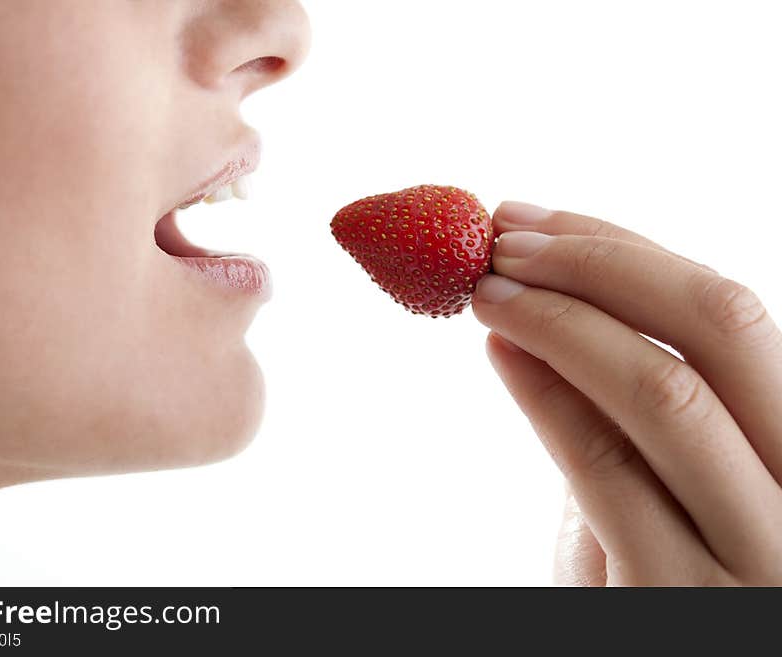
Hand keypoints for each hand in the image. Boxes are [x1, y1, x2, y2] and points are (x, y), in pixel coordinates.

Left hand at [472, 202, 781, 585]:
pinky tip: (500, 353)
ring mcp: (755, 554)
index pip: (728, 313)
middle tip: (499, 240)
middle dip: (596, 265)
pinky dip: (547, 398)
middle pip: (716, 328)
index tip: (532, 218)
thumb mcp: (671, 480)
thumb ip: (637, 403)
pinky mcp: (678, 601)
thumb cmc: (663, 571)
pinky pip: (605, 471)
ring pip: (662, 394)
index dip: (622, 250)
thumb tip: (548, 301)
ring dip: (557, 321)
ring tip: (483, 289)